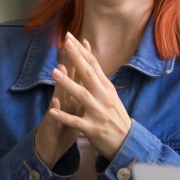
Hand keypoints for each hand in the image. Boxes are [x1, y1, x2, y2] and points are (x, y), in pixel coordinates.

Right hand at [34, 42, 82, 167]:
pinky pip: (52, 121)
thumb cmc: (63, 130)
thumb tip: (86, 80)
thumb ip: (77, 96)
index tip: (85, 42)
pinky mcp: (50, 128)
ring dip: (58, 85)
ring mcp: (54, 113)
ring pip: (57, 97)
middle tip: (68, 45)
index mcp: (70, 98)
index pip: (76, 76)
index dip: (81, 60)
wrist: (48, 150)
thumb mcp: (74, 112)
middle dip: (68, 64)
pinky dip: (55, 114)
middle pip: (65, 80)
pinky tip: (54, 106)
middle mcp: (61, 102)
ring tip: (58, 70)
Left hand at [49, 32, 133, 160]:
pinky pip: (76, 122)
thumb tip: (88, 52)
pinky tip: (52, 111)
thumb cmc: (114, 115)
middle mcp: (103, 97)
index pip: (94, 65)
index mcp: (106, 87)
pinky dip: (64, 117)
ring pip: (82, 96)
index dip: (82, 50)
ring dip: (68, 84)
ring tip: (54, 72)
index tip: (70, 36)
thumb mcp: (109, 93)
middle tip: (66, 44)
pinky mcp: (92, 129)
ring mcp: (98, 113)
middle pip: (89, 75)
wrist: (127, 142)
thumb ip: (97, 75)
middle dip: (77, 59)